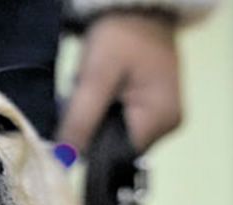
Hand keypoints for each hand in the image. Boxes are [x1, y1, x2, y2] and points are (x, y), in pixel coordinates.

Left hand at [59, 11, 181, 152]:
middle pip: (117, 148)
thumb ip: (81, 120)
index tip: (72, 125)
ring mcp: (163, 117)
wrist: (138, 6)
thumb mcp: (95, 76)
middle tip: (79, 99)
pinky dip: (104, 112)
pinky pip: (121, 122)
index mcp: (161, 121)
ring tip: (89, 92)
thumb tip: (64, 161)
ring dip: (96, 121)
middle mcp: (168, 126)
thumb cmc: (120, 35)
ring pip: (116, 136)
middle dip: (92, 130)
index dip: (89, 147)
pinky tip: (99, 93)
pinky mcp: (154, 107)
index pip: (117, 157)